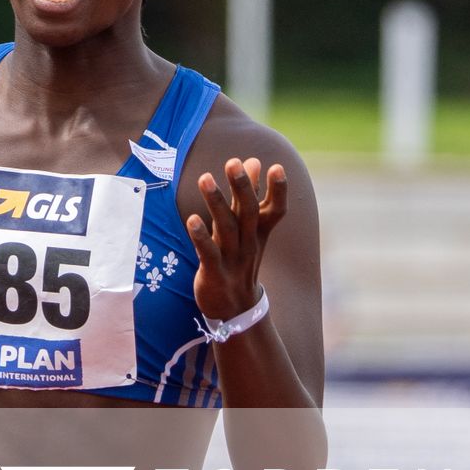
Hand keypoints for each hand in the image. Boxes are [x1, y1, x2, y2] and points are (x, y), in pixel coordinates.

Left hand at [186, 157, 286, 322]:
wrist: (235, 309)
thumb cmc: (239, 259)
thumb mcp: (248, 228)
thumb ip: (248, 196)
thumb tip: (253, 161)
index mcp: (258, 233)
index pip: (275, 211)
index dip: (278, 191)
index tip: (277, 167)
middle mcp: (248, 243)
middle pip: (249, 213)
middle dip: (242, 188)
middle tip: (234, 162)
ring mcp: (232, 259)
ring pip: (226, 228)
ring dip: (215, 203)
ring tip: (205, 178)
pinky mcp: (214, 273)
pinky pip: (208, 253)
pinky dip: (200, 236)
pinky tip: (191, 219)